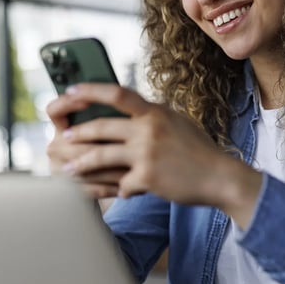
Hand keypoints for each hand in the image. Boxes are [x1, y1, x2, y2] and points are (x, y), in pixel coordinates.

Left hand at [51, 83, 262, 227]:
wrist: (220, 177)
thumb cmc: (199, 151)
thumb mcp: (177, 122)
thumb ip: (152, 116)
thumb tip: (129, 109)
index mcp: (155, 112)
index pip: (117, 93)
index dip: (90, 91)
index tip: (70, 91)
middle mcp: (149, 129)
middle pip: (102, 126)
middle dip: (78, 133)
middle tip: (64, 138)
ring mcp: (147, 153)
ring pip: (102, 156)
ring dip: (80, 163)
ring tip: (67, 169)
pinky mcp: (148, 177)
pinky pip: (121, 184)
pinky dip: (119, 189)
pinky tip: (120, 192)